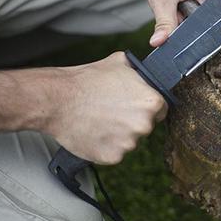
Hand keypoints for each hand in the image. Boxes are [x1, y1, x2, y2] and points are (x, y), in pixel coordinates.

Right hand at [45, 52, 166, 164]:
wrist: (58, 99)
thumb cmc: (87, 80)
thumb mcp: (120, 62)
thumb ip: (140, 72)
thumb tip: (147, 72)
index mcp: (152, 102)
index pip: (161, 110)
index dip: (147, 107)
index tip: (134, 106)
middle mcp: (144, 125)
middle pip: (146, 126)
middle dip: (133, 121)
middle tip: (113, 112)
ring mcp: (129, 143)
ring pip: (130, 141)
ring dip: (119, 134)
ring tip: (100, 120)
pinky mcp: (113, 157)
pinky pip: (114, 153)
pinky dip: (106, 146)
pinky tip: (95, 132)